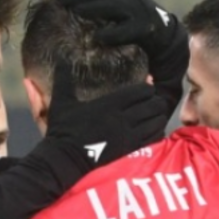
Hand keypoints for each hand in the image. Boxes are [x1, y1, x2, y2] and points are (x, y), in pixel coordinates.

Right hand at [47, 79, 169, 165]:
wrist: (64, 159)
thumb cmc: (63, 130)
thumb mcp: (61, 102)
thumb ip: (64, 79)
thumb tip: (61, 60)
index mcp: (110, 103)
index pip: (141, 91)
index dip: (148, 88)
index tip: (146, 88)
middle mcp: (123, 117)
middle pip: (153, 105)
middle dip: (156, 102)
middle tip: (153, 102)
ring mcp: (128, 134)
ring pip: (156, 122)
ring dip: (158, 117)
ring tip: (154, 116)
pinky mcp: (128, 149)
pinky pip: (152, 139)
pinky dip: (156, 133)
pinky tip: (152, 131)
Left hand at [57, 0, 182, 56]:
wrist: (165, 40)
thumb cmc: (135, 28)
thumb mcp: (119, 14)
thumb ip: (102, 9)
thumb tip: (72, 12)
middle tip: (60, 2)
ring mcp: (140, 10)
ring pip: (114, 6)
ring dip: (94, 8)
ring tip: (76, 12)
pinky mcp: (146, 29)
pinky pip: (127, 30)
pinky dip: (112, 34)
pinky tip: (97, 38)